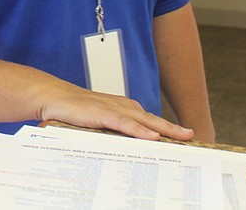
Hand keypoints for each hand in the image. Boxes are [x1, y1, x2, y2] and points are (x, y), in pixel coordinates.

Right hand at [41, 87, 195, 142]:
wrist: (54, 97)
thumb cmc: (75, 111)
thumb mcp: (98, 123)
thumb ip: (112, 132)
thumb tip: (125, 149)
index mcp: (123, 108)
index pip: (149, 120)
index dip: (167, 129)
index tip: (182, 139)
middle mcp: (122, 106)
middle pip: (153, 119)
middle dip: (173, 128)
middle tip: (191, 136)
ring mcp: (113, 108)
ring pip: (144, 120)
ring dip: (163, 128)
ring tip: (181, 137)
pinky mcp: (102, 113)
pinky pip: (125, 123)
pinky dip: (140, 130)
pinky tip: (152, 136)